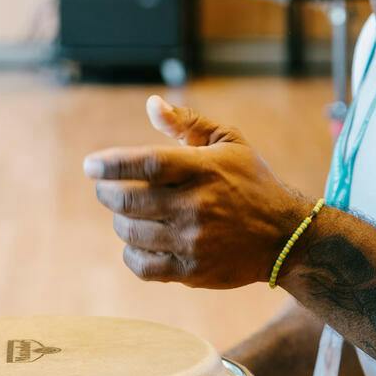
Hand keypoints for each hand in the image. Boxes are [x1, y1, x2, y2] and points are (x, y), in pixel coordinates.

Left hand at [83, 95, 312, 288]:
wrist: (285, 236)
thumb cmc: (251, 181)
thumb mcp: (228, 141)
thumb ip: (188, 122)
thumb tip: (151, 104)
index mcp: (203, 169)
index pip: (146, 163)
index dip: (111, 164)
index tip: (90, 165)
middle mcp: (196, 206)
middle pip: (129, 200)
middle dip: (106, 192)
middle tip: (103, 187)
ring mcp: (193, 241)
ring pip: (130, 232)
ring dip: (119, 220)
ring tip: (126, 211)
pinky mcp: (192, 271)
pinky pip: (142, 265)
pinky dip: (131, 252)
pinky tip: (138, 241)